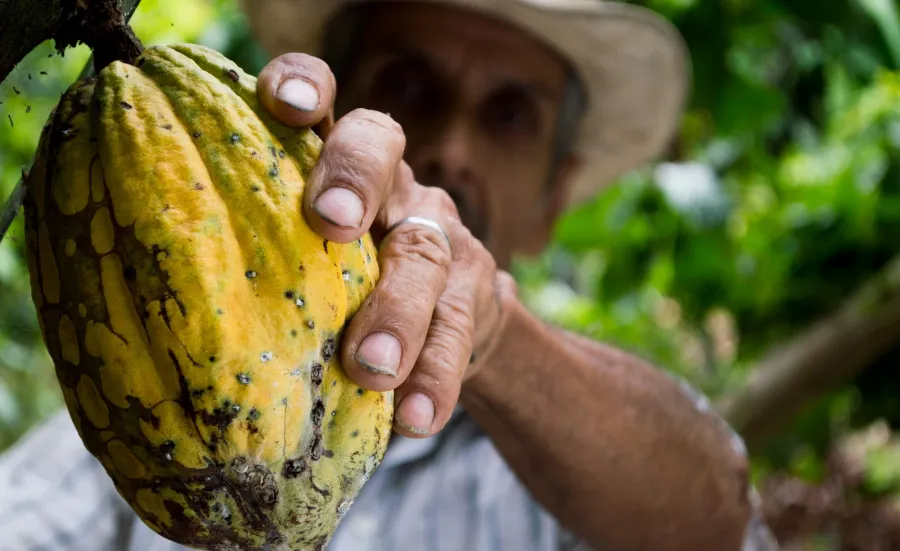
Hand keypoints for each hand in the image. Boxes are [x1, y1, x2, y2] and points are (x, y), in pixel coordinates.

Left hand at [257, 54, 514, 437]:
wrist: (448, 321)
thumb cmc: (344, 286)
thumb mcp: (304, 256)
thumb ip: (259, 254)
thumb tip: (151, 295)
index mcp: (336, 163)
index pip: (323, 101)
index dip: (304, 86)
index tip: (280, 103)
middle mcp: (392, 183)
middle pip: (381, 149)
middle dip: (354, 178)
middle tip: (330, 223)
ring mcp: (439, 234)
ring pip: (425, 253)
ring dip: (398, 311)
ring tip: (371, 368)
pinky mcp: (474, 293)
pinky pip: (458, 332)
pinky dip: (436, 376)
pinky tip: (417, 418)